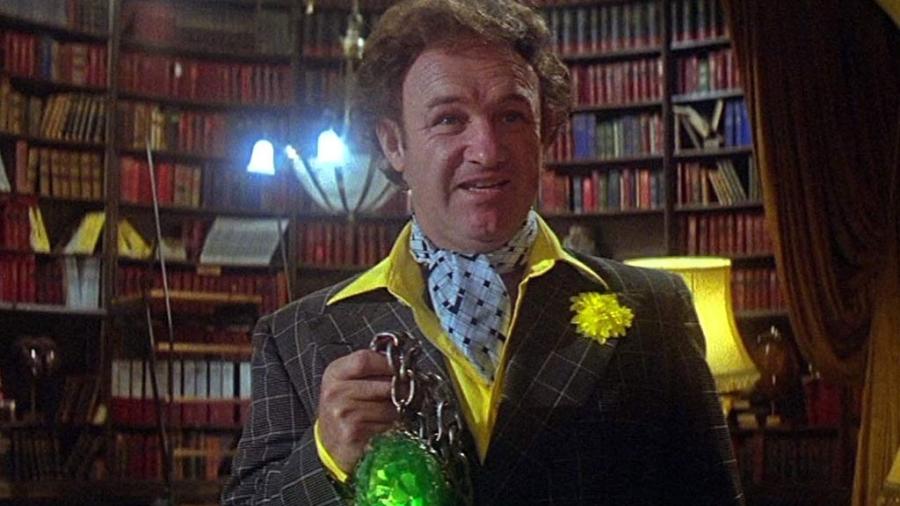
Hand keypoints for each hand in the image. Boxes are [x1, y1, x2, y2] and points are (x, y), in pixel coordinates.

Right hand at [318, 349, 398, 471]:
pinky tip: (381, 427)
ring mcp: (342, 412)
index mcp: (335, 373)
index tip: (401, 370)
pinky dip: (389, 426)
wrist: (331, 443)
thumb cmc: (346, 410)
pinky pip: (385, 424)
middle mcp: (335, 391)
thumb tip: (403, 367)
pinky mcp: (351, 431)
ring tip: (388, 413)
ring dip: (396, 411)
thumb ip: (373, 371)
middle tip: (405, 394)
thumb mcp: (351, 384)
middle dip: (401, 390)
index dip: (388, 364)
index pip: (365, 359)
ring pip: (389, 406)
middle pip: (384, 384)